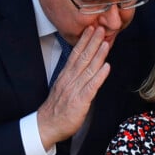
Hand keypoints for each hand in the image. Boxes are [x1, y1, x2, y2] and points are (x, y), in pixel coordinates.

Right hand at [37, 26, 110, 148]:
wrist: (47, 126)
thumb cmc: (57, 108)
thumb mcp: (64, 87)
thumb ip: (74, 76)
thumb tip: (85, 65)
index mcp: (66, 75)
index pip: (76, 54)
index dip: (84, 40)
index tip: (91, 28)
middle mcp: (70, 79)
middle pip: (82, 57)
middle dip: (92, 42)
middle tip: (101, 28)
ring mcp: (74, 89)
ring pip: (88, 69)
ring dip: (98, 55)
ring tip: (106, 42)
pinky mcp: (80, 101)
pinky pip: (91, 87)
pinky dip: (99, 76)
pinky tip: (106, 67)